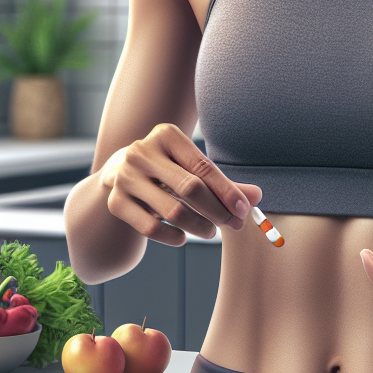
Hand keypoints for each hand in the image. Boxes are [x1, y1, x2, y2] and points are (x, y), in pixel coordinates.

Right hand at [100, 123, 261, 246]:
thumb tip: (257, 197)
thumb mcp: (192, 168)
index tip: (244, 211)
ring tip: (210, 231)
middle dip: (217, 211)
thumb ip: (223, 182)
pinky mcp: (115, 201)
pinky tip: (183, 237)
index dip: (227, 191)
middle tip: (234, 225)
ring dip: (199, 226)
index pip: (203, 167)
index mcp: (165, 135)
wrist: (122, 172)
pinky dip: (172, 237)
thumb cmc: (168, 169)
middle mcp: (142, 152)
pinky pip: (151, 228)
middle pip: (190, 188)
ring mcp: (125, 177)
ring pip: (172, 211)